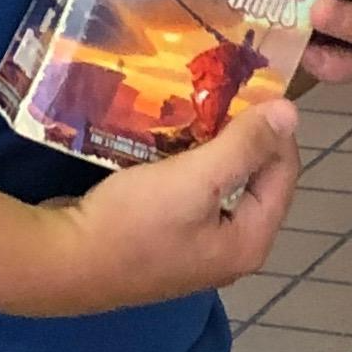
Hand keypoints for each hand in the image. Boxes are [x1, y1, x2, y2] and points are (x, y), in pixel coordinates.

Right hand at [30, 101, 301, 314]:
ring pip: (217, 186)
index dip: (275, 130)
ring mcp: (192, 250)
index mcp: (248, 243)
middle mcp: (227, 252)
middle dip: (242, 138)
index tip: (254, 89)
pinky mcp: (160, 240)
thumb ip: (244, 146)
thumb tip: (291, 113)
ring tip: (197, 106)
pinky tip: (167, 137)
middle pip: (252, 182)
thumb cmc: (132, 223)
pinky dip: (184, 164)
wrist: (60, 261)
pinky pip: (187, 194)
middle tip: (224, 93)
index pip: (283, 175)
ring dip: (211, 148)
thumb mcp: (194, 179)